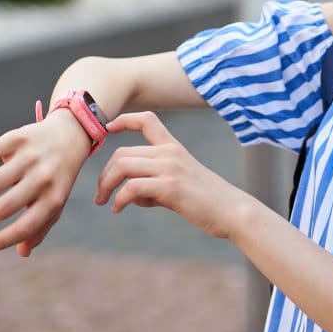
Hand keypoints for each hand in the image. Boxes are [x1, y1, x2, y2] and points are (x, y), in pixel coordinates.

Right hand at [0, 110, 91, 255]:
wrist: (70, 135)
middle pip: (5, 206)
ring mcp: (30, 156)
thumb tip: (22, 253)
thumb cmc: (57, 177)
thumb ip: (41, 227)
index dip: (2, 240)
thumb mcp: (55, 201)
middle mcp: (43, 178)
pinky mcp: (18, 137)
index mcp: (54, 198)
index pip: (25, 227)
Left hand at [95, 111, 247, 238]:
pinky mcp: (170, 187)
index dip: (124, 120)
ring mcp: (170, 168)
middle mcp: (170, 153)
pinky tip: (118, 209)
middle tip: (100, 194)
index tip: (107, 129)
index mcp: (174, 147)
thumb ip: (153, 184)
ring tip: (104, 202)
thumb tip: (129, 196)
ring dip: (106, 185)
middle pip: (122, 152)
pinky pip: (131, 187)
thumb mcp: (178, 184)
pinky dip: (119, 199)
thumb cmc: (206, 201)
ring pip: (122, 165)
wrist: (231, 211)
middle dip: (105, 174)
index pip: (147, 120)